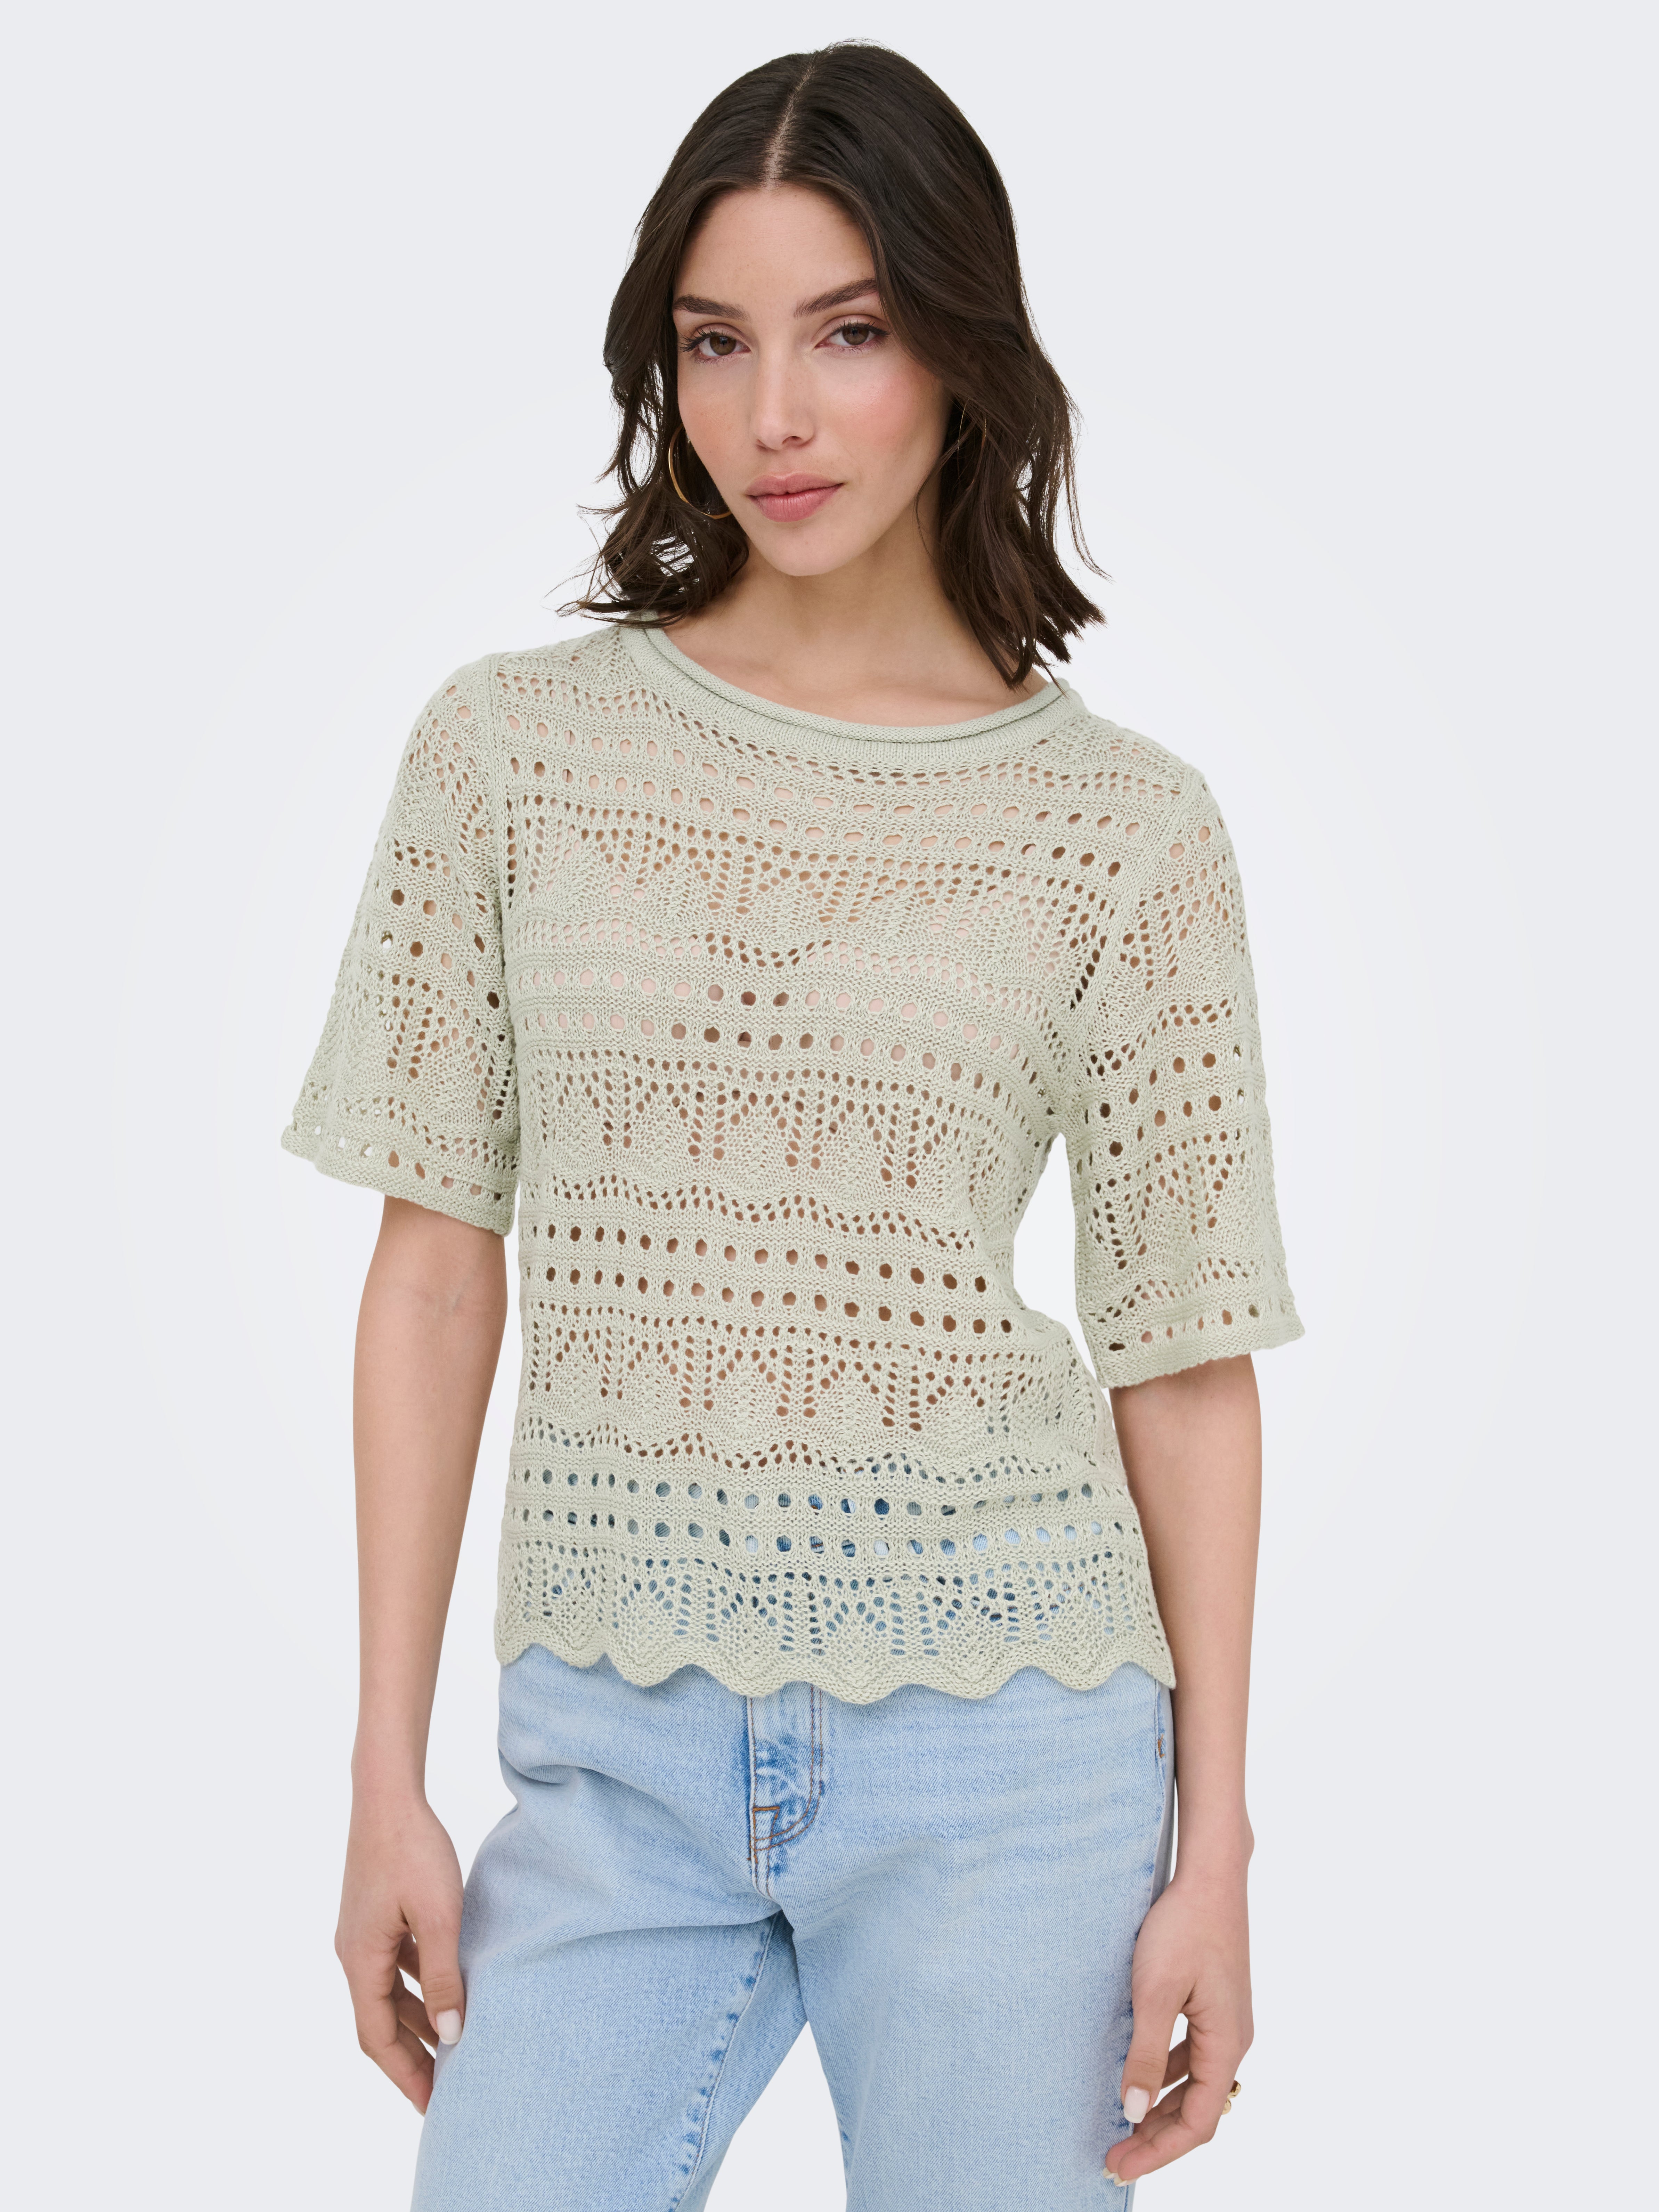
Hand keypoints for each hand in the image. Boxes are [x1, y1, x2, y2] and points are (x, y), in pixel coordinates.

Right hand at [335, 1790, 466, 2111]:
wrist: (388, 1794)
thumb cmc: (413, 1849)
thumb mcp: (438, 1916)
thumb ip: (443, 1977)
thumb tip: (452, 2035)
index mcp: (360, 1960)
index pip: (377, 2037)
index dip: (404, 2074)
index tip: (431, 2107)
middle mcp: (353, 1953)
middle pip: (380, 2021)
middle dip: (411, 2057)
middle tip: (444, 2090)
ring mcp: (362, 1934)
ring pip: (389, 1993)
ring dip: (416, 2021)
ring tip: (450, 2048)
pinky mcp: (375, 1915)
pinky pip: (395, 1966)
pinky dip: (416, 1986)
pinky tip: (444, 1989)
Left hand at [1104, 1864, 1252, 2186]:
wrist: (1209, 1876)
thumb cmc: (1183, 1927)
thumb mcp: (1154, 1993)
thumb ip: (1145, 2056)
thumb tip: (1132, 2112)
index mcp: (1226, 2045)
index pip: (1198, 2122)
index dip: (1159, 2150)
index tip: (1120, 2165)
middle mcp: (1233, 2040)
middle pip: (1197, 2109)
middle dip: (1156, 2137)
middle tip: (1115, 2154)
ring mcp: (1225, 2021)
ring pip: (1193, 2083)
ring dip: (1160, 2107)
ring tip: (1123, 2124)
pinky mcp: (1213, 2004)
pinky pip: (1191, 2055)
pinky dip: (1165, 2074)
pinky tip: (1138, 2073)